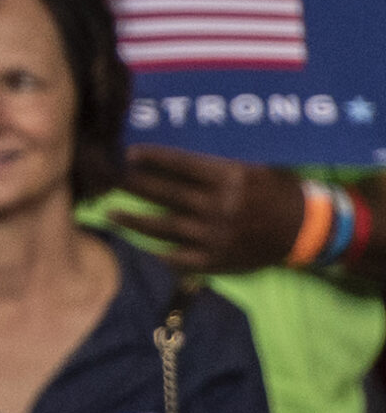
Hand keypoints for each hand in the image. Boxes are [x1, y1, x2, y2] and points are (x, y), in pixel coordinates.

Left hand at [110, 145, 306, 274]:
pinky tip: (136, 247)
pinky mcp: (214, 259)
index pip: (180, 164)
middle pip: (164, 193)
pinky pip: (177, 258)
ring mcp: (213, 235)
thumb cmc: (275, 192)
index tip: (128, 153)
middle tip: (107, 178)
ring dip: (132, 219)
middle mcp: (218, 206)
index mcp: (229, 178)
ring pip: (162, 226)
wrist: (303, 229)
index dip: (152, 158)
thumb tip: (172, 159)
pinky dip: (155, 253)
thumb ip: (216, 167)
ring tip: (110, 211)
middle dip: (133, 185)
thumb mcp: (251, 169)